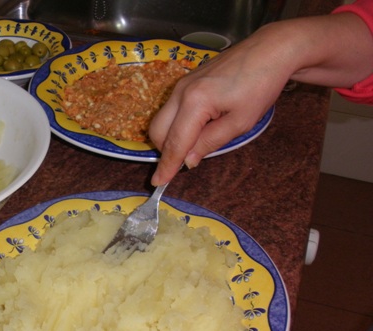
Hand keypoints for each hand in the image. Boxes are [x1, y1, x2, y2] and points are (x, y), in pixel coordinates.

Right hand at [149, 33, 290, 185]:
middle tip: (188, 160)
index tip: (158, 182)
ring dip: (171, 136)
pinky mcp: (186, 81)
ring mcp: (181, 84)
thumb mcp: (240, 122)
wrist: (270, 50)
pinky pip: (171, 109)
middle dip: (166, 150)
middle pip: (157, 131)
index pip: (175, 142)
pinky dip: (177, 124)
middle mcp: (181, 92)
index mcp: (195, 102)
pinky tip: (200, 125)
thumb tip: (188, 162)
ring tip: (199, 140)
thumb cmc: (261, 85)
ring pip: (162, 120)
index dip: (167, 165)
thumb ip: (210, 143)